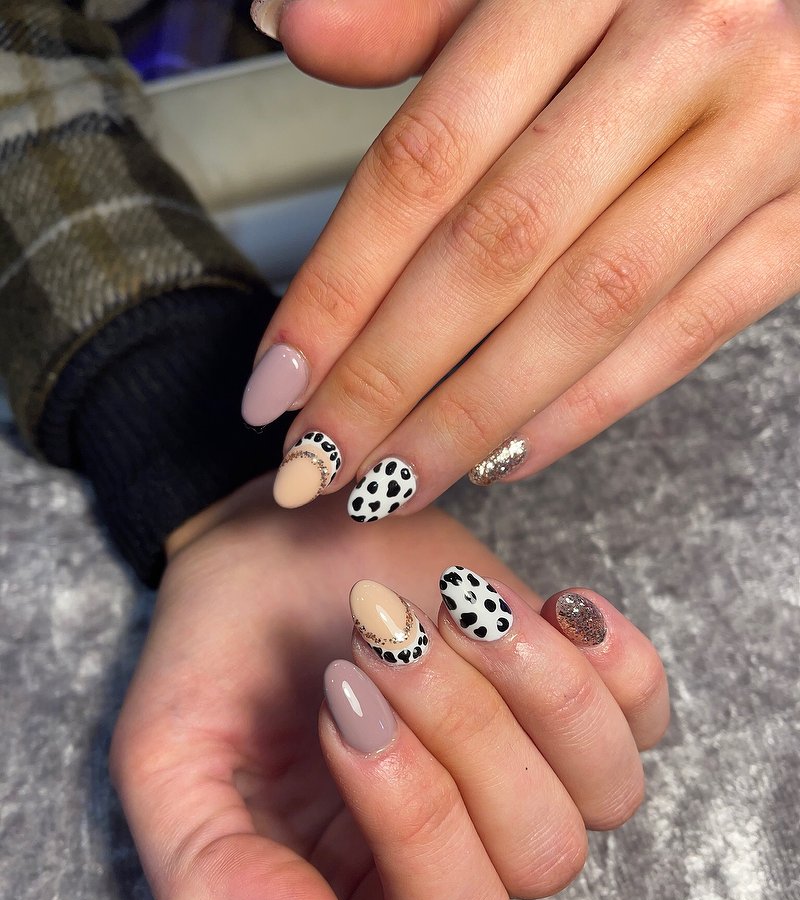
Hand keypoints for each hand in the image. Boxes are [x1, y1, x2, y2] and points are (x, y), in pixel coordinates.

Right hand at [110, 480, 667, 899]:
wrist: (267, 551)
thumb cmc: (220, 660)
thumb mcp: (167, 768)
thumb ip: (210, 876)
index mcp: (375, 895)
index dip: (412, 812)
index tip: (340, 694)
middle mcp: (474, 851)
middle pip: (540, 852)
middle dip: (463, 727)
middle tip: (380, 630)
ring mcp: (537, 772)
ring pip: (609, 788)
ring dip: (538, 687)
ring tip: (453, 604)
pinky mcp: (574, 696)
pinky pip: (648, 709)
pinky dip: (614, 658)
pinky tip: (545, 606)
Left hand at [245, 0, 799, 509]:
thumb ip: (418, 4)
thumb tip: (295, 32)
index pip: (427, 160)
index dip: (340, 286)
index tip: (277, 383)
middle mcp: (686, 46)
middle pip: (498, 248)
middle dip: (392, 376)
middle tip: (319, 462)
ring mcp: (765, 134)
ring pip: (590, 306)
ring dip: (476, 413)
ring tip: (395, 479)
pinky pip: (689, 329)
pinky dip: (590, 406)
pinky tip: (508, 455)